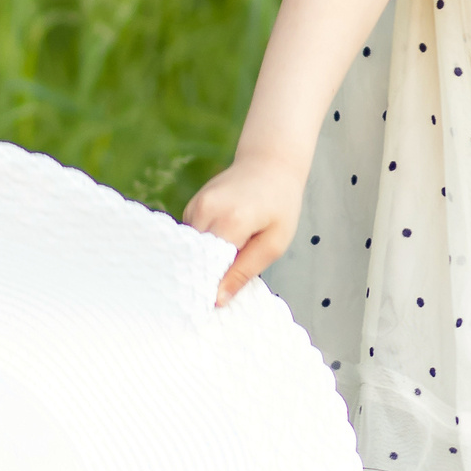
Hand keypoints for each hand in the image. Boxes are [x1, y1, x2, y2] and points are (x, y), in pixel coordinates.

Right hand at [182, 152, 306, 304]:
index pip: (209, 267)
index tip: (212, 306)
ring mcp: (196, 205)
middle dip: (204, 276)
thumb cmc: (280, 205)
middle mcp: (207, 211)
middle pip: (195, 259)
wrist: (270, 164)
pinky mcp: (192, 205)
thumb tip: (217, 300)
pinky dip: (203, 246)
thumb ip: (244, 272)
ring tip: (223, 265)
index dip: (210, 288)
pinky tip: (220, 244)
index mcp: (231, 221)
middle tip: (215, 294)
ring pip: (190, 249)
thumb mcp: (274, 243)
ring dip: (203, 260)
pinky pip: (191, 237)